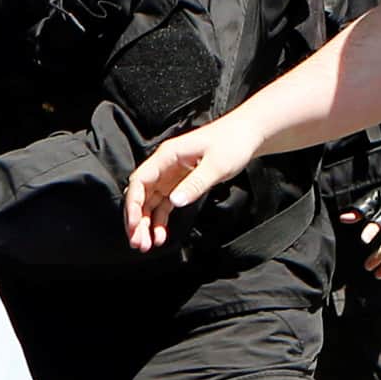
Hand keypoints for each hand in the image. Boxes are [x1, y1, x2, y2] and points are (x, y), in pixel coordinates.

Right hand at [124, 112, 262, 252]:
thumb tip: (175, 202)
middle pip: (141, 195)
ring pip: (150, 203)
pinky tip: (161, 235)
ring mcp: (170, 176)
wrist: (247, 134)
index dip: (133, 204)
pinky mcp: (179, 184)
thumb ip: (195, 184)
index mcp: (167, 155)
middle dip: (136, 219)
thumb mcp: (216, 165)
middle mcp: (164, 165)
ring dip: (146, 224)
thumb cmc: (232, 142)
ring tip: (146, 245)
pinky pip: (164, 205)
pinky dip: (160, 220)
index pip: (140, 181)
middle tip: (138, 243)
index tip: (135, 225)